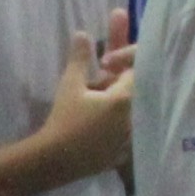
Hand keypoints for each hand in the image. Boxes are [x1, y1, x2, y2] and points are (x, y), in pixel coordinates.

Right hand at [37, 14, 137, 178]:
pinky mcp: (127, 148)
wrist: (56, 161)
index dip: (124, 56)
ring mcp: (133, 135)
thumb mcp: (70, 86)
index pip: (138, 67)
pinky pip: (130, 124)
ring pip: (134, 105)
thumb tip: (83, 34)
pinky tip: (105, 112)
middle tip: (107, 62)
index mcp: (126, 99)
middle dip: (123, 70)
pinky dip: (121, 113)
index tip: (103, 61)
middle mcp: (136, 117)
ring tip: (102, 86)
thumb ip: (80, 59)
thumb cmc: (64, 120)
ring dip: (121, 92)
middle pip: (138, 85)